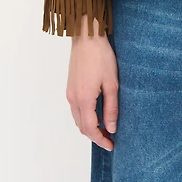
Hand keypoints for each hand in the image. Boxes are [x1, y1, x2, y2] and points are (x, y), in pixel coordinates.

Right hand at [66, 17, 118, 151]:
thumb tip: (111, 128)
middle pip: (82, 126)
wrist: (87, 36)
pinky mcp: (70, 86)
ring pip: (77, 118)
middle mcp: (73, 98)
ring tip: (104, 128)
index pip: (91, 128)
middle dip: (95, 136)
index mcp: (84, 99)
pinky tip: (96, 113)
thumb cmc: (101, 55)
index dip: (100, 140)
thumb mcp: (112, 82)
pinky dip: (84, 116)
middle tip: (109, 139)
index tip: (111, 145)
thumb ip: (111, 107)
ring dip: (89, 127)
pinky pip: (75, 109)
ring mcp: (69, 92)